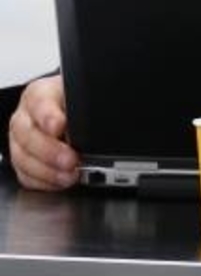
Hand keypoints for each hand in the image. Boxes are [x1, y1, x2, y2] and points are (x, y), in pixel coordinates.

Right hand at [7, 75, 79, 190]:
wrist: (65, 108)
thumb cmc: (73, 102)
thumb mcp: (82, 96)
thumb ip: (87, 105)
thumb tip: (105, 118)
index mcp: (40, 94)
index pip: (39, 102)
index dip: (48, 116)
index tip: (59, 126)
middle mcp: (25, 117)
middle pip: (27, 134)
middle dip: (50, 151)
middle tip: (71, 160)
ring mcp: (20, 140)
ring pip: (23, 157)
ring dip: (47, 171)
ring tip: (70, 175)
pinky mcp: (22, 159)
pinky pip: (25, 175)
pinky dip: (44, 181)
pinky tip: (61, 181)